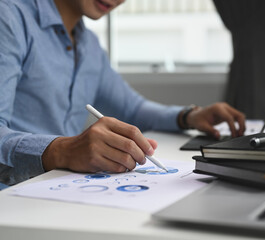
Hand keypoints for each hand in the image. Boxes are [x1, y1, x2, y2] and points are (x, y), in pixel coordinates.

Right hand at [42, 117, 156, 172]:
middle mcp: (100, 132)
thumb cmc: (93, 142)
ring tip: (132, 164)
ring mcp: (95, 146)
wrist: (68, 150)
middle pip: (130, 145)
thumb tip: (154, 145)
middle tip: (143, 160)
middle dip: (141, 155)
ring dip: (132, 164)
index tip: (151, 151)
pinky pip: (116, 167)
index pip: (132, 131)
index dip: (145, 142)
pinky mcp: (93, 159)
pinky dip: (122, 169)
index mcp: (107, 122)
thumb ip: (132, 138)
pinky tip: (121, 167)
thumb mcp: (111, 134)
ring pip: (124, 158)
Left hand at [186, 102, 245, 138]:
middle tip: (240, 135)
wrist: (196, 116)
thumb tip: (218, 136)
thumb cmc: (198, 120)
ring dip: (241, 124)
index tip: (234, 135)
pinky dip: (239, 123)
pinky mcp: (227, 112)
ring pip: (239, 115)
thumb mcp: (202, 127)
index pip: (229, 117)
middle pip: (238, 114)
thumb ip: (210, 131)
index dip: (233, 127)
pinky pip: (236, 117)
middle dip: (241, 125)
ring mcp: (226, 108)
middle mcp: (223, 106)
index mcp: (217, 108)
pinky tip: (238, 131)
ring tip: (240, 134)